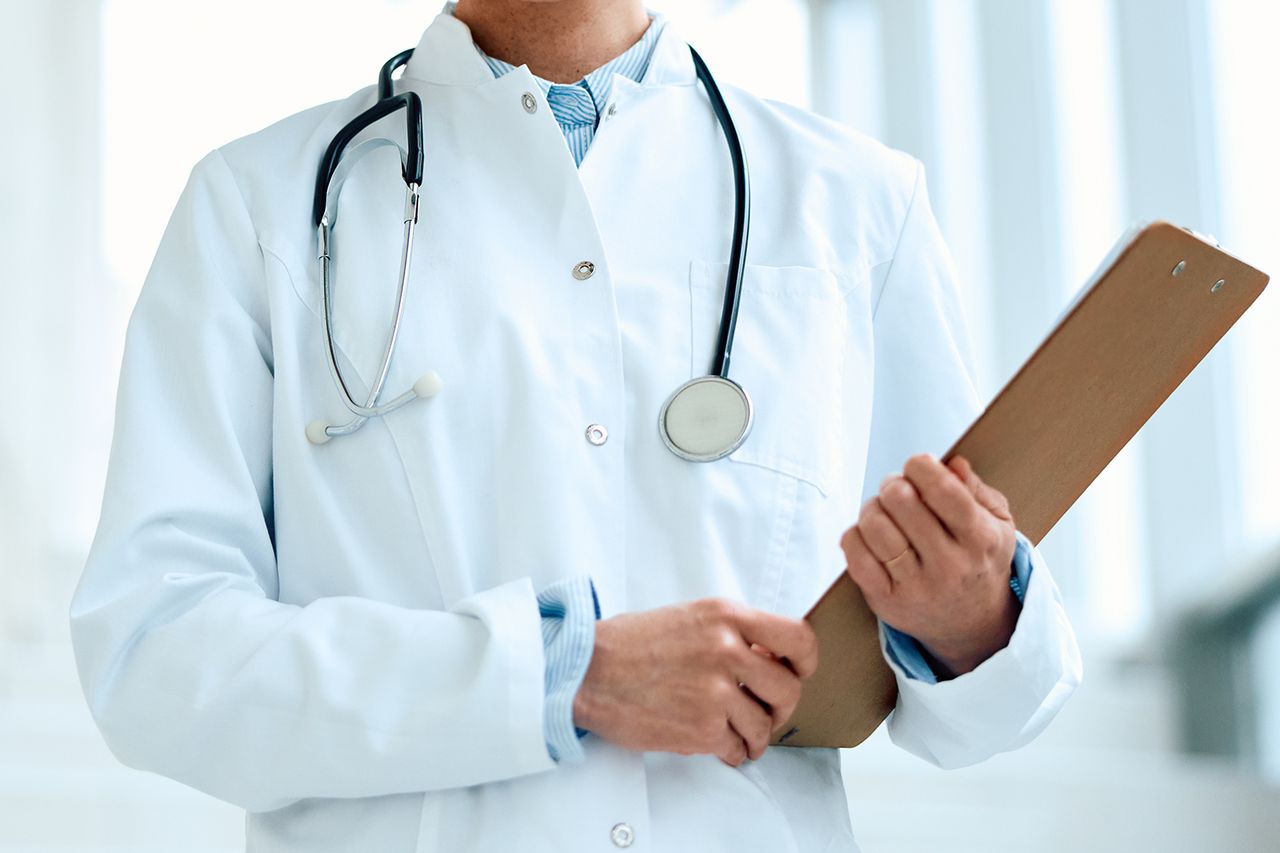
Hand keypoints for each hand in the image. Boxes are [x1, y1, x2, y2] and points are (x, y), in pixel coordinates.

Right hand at [572, 598, 818, 766]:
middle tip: (765, 709)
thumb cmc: (632, 643)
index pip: (797, 638)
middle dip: (781, 705)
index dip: (806, 661)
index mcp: (726, 616)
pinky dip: (732, 751)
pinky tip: (718, 743)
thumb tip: (771, 658)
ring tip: (738, 732)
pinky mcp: (701, 729)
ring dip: (755, 735)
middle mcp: (726, 650)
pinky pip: (738, 748)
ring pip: (765, 725)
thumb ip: (733, 632)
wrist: (586, 672)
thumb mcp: (690, 617)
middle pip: (788, 688)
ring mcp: (715, 692)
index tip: (798, 671)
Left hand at [842, 453, 1018, 677]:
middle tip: (897, 488)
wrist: (972, 625)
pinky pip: (855, 555)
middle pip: (901, 500)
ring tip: (884, 511)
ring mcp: (916, 586)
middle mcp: (949, 565)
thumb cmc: (979, 561)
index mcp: (980, 539)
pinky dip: (855, 535)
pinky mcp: (886, 600)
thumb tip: (951, 463)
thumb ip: (976, 489)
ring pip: (874, 525)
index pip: (943, 491)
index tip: (917, 465)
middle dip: (893, 483)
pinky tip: (870, 536)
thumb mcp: (997, 524)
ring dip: (873, 508)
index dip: (920, 466)